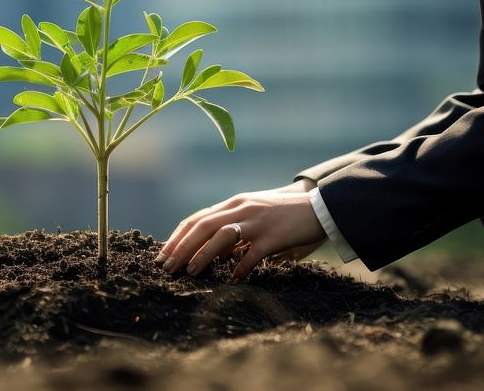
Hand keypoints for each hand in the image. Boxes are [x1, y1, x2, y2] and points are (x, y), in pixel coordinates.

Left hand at [155, 183, 326, 282]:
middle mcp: (241, 209)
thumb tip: (210, 254)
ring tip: (190, 271)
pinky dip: (239, 267)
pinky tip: (232, 280)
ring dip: (203, 254)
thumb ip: (232, 229)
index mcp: (233, 204)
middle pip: (202, 226)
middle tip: (166, 267)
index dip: (177, 237)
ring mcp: (257, 221)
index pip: (196, 219)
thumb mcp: (252, 215)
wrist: (320, 206)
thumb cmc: (283, 214)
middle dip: (181, 247)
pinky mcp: (274, 236)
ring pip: (222, 236)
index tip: (162, 254)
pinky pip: (252, 253)